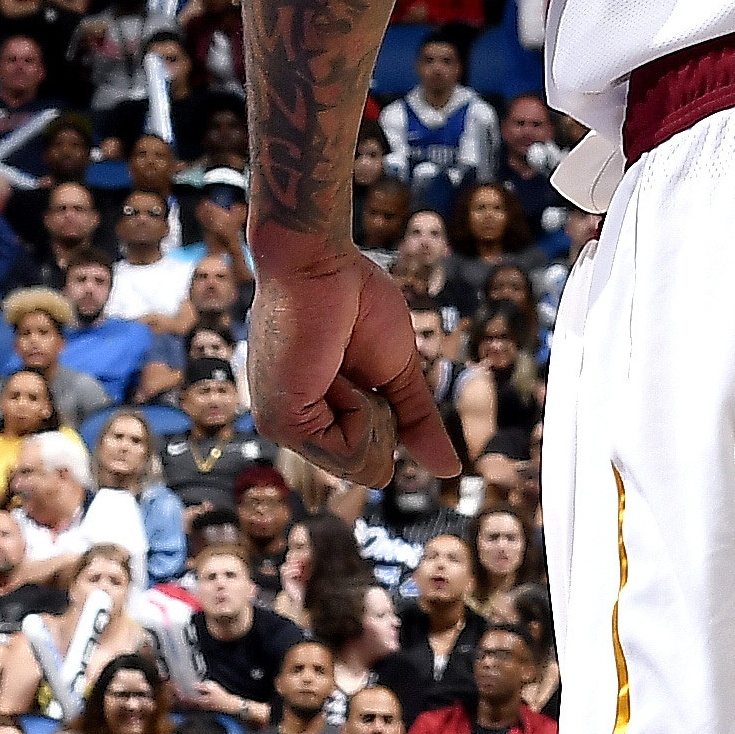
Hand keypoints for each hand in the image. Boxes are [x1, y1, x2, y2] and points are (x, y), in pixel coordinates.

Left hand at [245, 231, 459, 486]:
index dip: (387, 416)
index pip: (369, 454)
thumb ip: (416, 421)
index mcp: (316, 413)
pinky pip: (350, 451)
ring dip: (371, 413)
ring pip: (359, 464)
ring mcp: (283, 426)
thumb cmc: (354, 302)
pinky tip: (336, 374)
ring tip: (340, 367)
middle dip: (381, 417)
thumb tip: (451, 470)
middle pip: (367, 467)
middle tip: (349, 365)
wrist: (318, 263)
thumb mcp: (397, 373)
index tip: (357, 363)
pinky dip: (361, 411)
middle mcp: (294, 426)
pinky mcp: (282, 422)